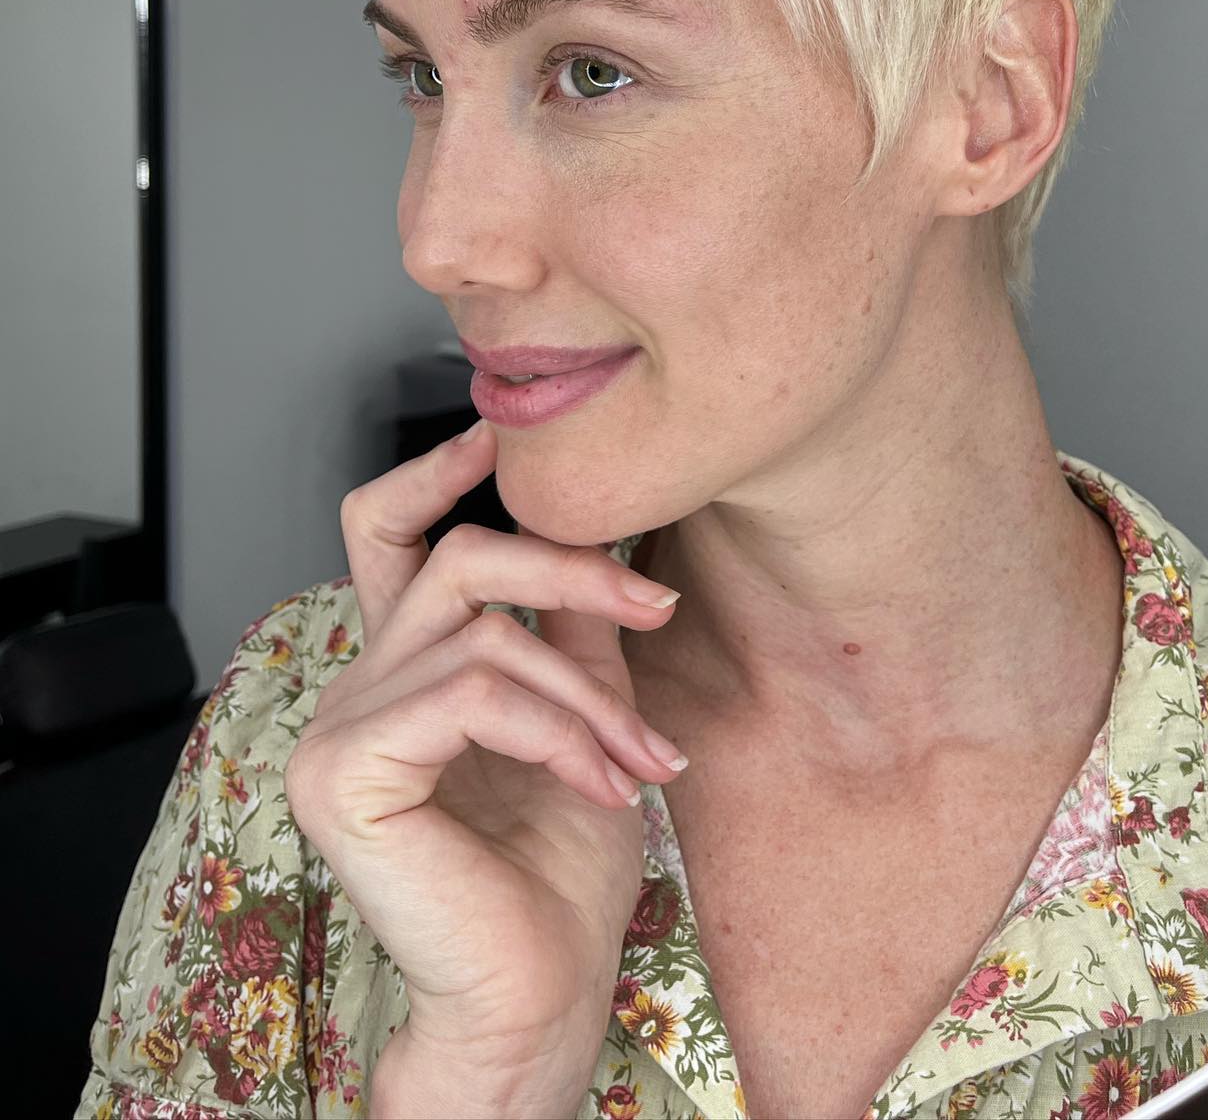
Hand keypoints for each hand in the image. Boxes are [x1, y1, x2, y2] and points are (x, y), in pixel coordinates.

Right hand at [283, 418, 686, 1103]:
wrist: (543, 992)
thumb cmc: (562, 868)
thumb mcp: (582, 716)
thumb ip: (571, 631)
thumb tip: (604, 538)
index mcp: (404, 668)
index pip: (384, 533)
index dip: (434, 472)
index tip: (497, 433)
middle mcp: (357, 686)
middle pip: (455, 558)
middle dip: (568, 570)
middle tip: (653, 610)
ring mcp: (337, 728)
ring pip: (481, 632)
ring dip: (588, 694)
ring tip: (643, 760)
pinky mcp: (342, 771)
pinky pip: (470, 693)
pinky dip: (557, 730)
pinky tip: (603, 783)